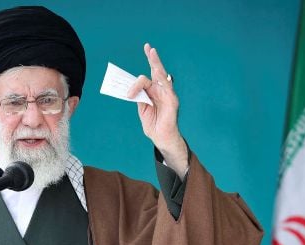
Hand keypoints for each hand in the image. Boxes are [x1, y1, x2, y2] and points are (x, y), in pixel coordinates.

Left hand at [127, 43, 187, 175]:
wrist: (162, 138)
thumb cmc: (153, 125)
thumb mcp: (142, 109)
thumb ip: (139, 97)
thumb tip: (132, 88)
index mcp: (154, 92)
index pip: (149, 76)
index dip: (147, 64)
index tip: (146, 50)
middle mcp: (162, 91)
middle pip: (157, 72)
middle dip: (153, 59)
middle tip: (148, 47)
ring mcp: (168, 95)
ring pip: (161, 77)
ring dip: (155, 65)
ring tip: (151, 54)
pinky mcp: (172, 101)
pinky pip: (166, 88)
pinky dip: (159, 81)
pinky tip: (155, 73)